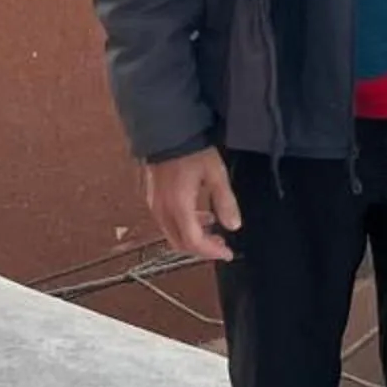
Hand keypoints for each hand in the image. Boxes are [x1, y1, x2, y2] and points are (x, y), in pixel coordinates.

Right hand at [145, 147, 241, 262]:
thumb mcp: (215, 174)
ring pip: (172, 234)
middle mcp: (162, 210)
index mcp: (178, 206)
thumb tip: (234, 226)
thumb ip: (225, 201)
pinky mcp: (152, 199)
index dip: (210, 252)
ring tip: (215, 230)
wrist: (166, 132)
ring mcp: (154, 205)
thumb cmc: (192, 151)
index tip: (227, 253)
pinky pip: (167, 222)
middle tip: (222, 245)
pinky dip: (184, 226)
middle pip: (180, 243)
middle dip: (202, 249)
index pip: (193, 241)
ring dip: (194, 238)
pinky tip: (201, 215)